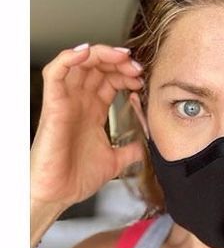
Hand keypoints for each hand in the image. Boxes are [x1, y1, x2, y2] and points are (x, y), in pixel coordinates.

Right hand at [30, 43, 144, 242]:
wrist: (58, 195)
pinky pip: (55, 72)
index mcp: (93, 111)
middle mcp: (79, 102)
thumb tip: (147, 147)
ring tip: (121, 58)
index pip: (109, 80)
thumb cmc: (75, 178)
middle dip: (119, 61)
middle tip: (136, 67)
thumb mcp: (115, 161)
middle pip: (97, 67)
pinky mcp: (52, 105)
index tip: (142, 78)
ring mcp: (66, 102)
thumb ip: (131, 150)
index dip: (126, 74)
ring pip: (78, 63)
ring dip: (101, 54)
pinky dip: (69, 57)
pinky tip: (87, 52)